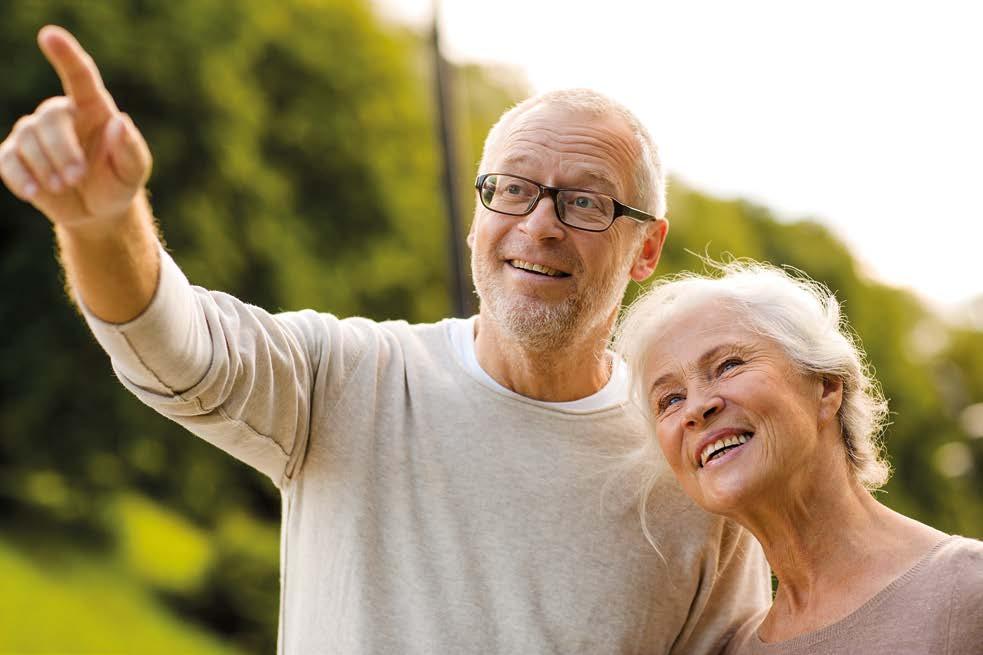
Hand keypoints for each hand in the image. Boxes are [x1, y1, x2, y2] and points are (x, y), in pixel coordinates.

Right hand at [0, 25, 151, 227]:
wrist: (97, 210)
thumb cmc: (118, 181)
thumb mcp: (133, 171)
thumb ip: (131, 148)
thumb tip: (121, 122)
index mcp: (92, 108)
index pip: (79, 76)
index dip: (65, 55)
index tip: (49, 35)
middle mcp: (60, 114)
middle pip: (50, 119)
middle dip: (63, 150)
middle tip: (77, 177)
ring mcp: (33, 133)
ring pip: (27, 140)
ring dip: (46, 167)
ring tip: (64, 187)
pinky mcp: (14, 156)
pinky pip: (7, 160)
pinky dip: (20, 177)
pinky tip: (34, 192)